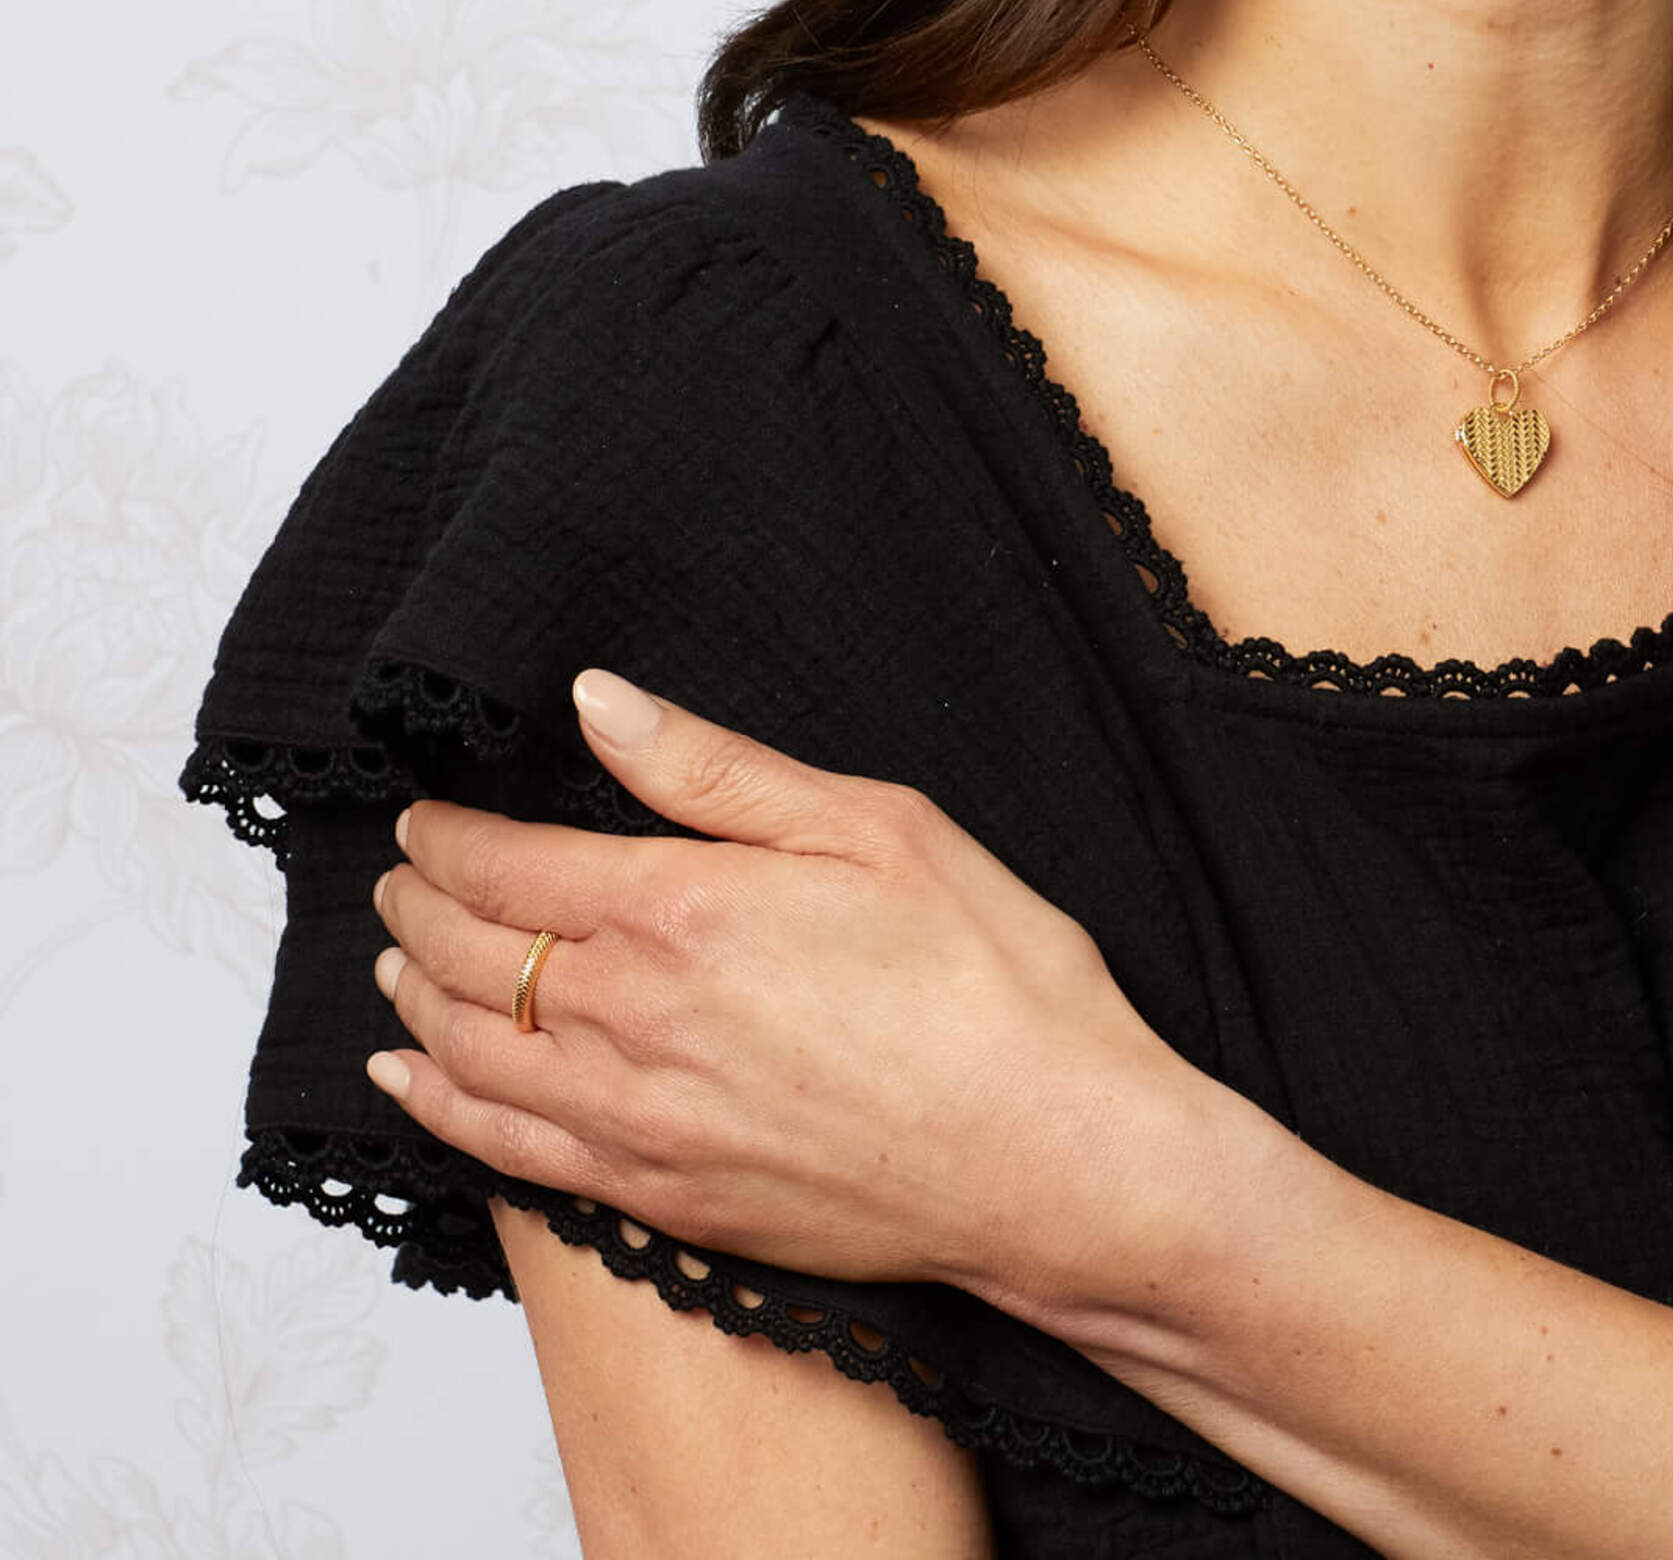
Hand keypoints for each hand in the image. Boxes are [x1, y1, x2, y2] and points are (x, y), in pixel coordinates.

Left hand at [364, 668, 1239, 1331]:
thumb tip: (598, 703)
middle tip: (400, 875)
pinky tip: (413, 1078)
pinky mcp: (658, 1198)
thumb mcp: (877, 828)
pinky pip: (503, 1151)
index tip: (425, 815)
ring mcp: (637, 1122)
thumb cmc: (992, 981)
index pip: (510, 865)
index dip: (449, 836)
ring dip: (415, 995)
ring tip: (395, 958)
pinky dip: (438, 1105)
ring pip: (470, 1051)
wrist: (1046, 1158)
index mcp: (685, 911)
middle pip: (471, 955)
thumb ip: (719, 772)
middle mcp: (633, 1021)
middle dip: (418, 906)